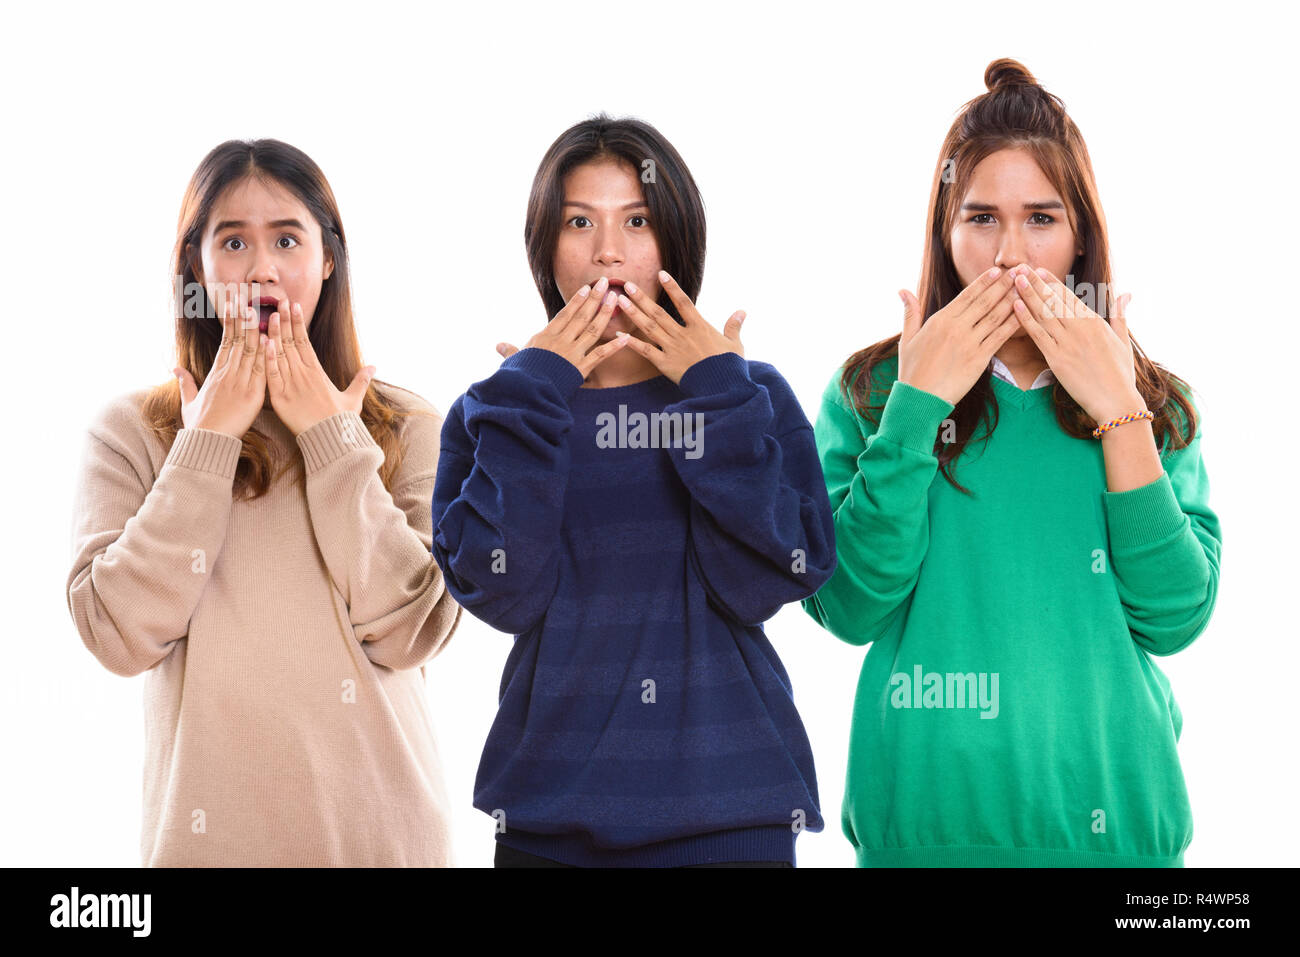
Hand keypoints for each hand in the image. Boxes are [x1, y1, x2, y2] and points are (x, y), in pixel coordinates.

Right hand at [174, 288, 267, 437]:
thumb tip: (175, 369)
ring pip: (249, 350)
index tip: (234, 303)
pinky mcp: (252, 395)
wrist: (207, 442)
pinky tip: (269, 338)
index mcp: (216, 372)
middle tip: (244, 293)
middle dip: (241, 315)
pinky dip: (265, 354)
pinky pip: (261, 370)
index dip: (231, 321)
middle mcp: (227, 373)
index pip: (225, 340)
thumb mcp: (188, 401)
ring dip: (255, 328)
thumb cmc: (199, 424)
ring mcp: (240, 382)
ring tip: (258, 306)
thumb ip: (185, 383)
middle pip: (237, 338)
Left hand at [263, 299, 374, 435]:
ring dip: (272, 333)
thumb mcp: (354, 399)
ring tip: (267, 314)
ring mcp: (291, 385)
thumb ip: (361, 380)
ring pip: (279, 354)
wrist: (331, 440)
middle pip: (290, 342)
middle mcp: (303, 374)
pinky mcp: (280, 398)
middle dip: (284, 320)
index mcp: (317, 371)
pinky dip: (267, 359)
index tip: (294, 306)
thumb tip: (373, 367)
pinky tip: (263, 343)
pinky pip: (272, 375)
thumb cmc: (342, 421)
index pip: (305, 341)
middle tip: (278, 301)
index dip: (298, 322)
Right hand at [496, 276, 631, 374]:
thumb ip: (511, 351)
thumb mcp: (515, 360)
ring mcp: (572, 353)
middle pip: (581, 316)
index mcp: (546, 336)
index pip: (565, 314)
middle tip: (607, 282)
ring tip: (616, 299)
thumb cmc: (519, 376)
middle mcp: (561, 341)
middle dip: (595, 298)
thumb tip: (498, 345)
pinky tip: (626, 338)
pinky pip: (600, 355)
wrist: (526, 392)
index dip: (577, 300)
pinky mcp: (581, 369)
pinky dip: (614, 347)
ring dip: (605, 314)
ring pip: (592, 330)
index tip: (587, 288)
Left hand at [608, 269, 743, 384]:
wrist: (722, 386)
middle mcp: (683, 334)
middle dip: (642, 298)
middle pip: (659, 312)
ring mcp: (672, 348)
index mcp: (700, 327)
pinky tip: (619, 334)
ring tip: (620, 301)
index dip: (672, 287)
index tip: (661, 273)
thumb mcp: (735, 344)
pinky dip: (632, 343)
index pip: (683, 302)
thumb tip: (742, 311)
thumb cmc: (730, 366)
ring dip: (634, 313)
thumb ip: (734, 326)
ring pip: (650, 327)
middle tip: (627, 284)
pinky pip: (646, 351)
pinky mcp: (666, 364)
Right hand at [897, 266, 1021, 404]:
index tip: (998, 270)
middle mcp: (956, 328)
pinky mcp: (979, 359)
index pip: (967, 295)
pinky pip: (1000, 337)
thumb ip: (910, 312)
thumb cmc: (912, 370)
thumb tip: (902, 290)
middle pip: (985, 301)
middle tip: (1019, 272)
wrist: (919, 398)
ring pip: (996, 316)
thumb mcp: (907, 338)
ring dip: (1012, 300)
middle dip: (1004, 285)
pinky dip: (1013, 324)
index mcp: (940, 320)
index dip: (984, 282)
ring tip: (1025, 288)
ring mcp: (969, 343)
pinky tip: (1024, 315)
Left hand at [1010, 265, 1141, 422]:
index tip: (1038, 270)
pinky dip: (1025, 319)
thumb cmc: (1120, 373)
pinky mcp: (1057, 359)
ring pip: (1043, 313)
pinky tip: (1015, 306)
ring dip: (1027, 294)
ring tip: (1014, 279)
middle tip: (1019, 267)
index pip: (1069, 296)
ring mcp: (1067, 343)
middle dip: (1035, 282)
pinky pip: (1038, 335)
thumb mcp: (1123, 340)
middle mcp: (1080, 328)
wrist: (1116, 401)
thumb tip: (1126, 294)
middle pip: (1053, 300)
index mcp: (1095, 322)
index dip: (1051, 282)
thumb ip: (1120, 315)